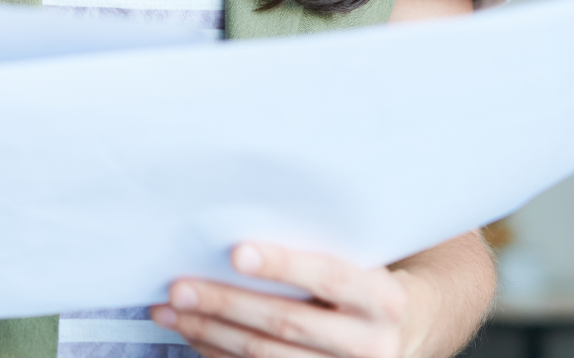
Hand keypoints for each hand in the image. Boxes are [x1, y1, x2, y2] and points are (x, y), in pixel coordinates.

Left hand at [151, 243, 415, 357]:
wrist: (404, 331)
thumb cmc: (364, 280)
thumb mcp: (359, 258)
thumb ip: (315, 246)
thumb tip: (236, 228)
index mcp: (383, 299)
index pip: (330, 277)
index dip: (283, 265)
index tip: (236, 253)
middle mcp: (370, 345)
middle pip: (287, 323)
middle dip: (226, 304)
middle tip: (179, 287)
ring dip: (209, 333)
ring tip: (169, 311)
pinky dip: (219, 355)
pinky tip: (192, 335)